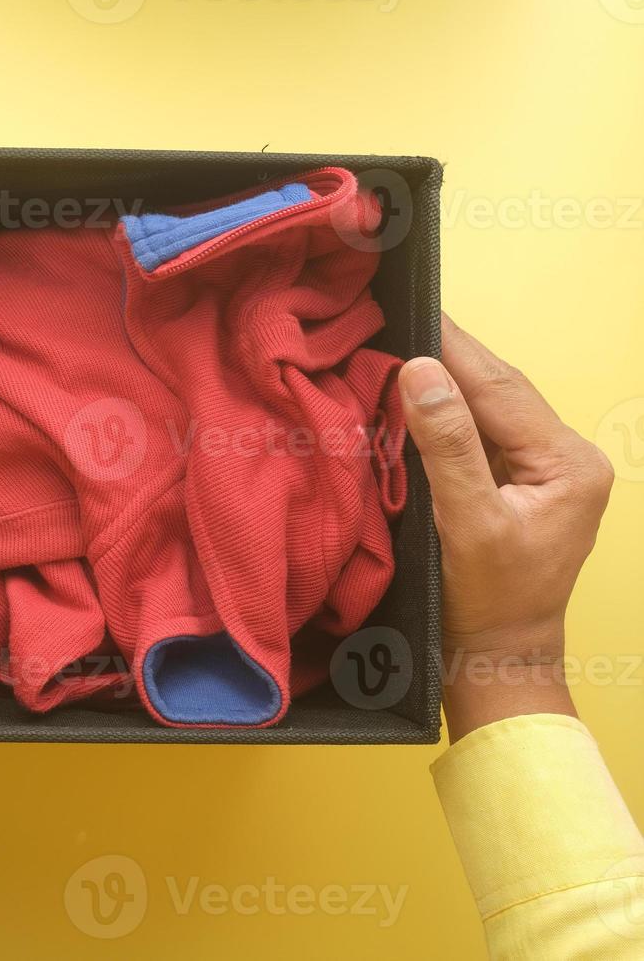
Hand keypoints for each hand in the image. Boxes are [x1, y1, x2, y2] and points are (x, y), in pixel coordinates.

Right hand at [398, 315, 613, 740]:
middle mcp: (567, 459)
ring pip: (490, 408)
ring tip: (401, 345)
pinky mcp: (522, 484)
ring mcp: (546, 472)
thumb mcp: (466, 522)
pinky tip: (416, 396)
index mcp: (568, 463)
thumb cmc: (487, 603)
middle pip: (499, 391)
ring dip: (446, 381)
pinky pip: (482, 433)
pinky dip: (447, 413)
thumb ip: (447, 444)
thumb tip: (421, 371)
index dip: (454, 347)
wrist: (496, 658)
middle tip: (400, 316)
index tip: (414, 310)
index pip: (501, 388)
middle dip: (449, 357)